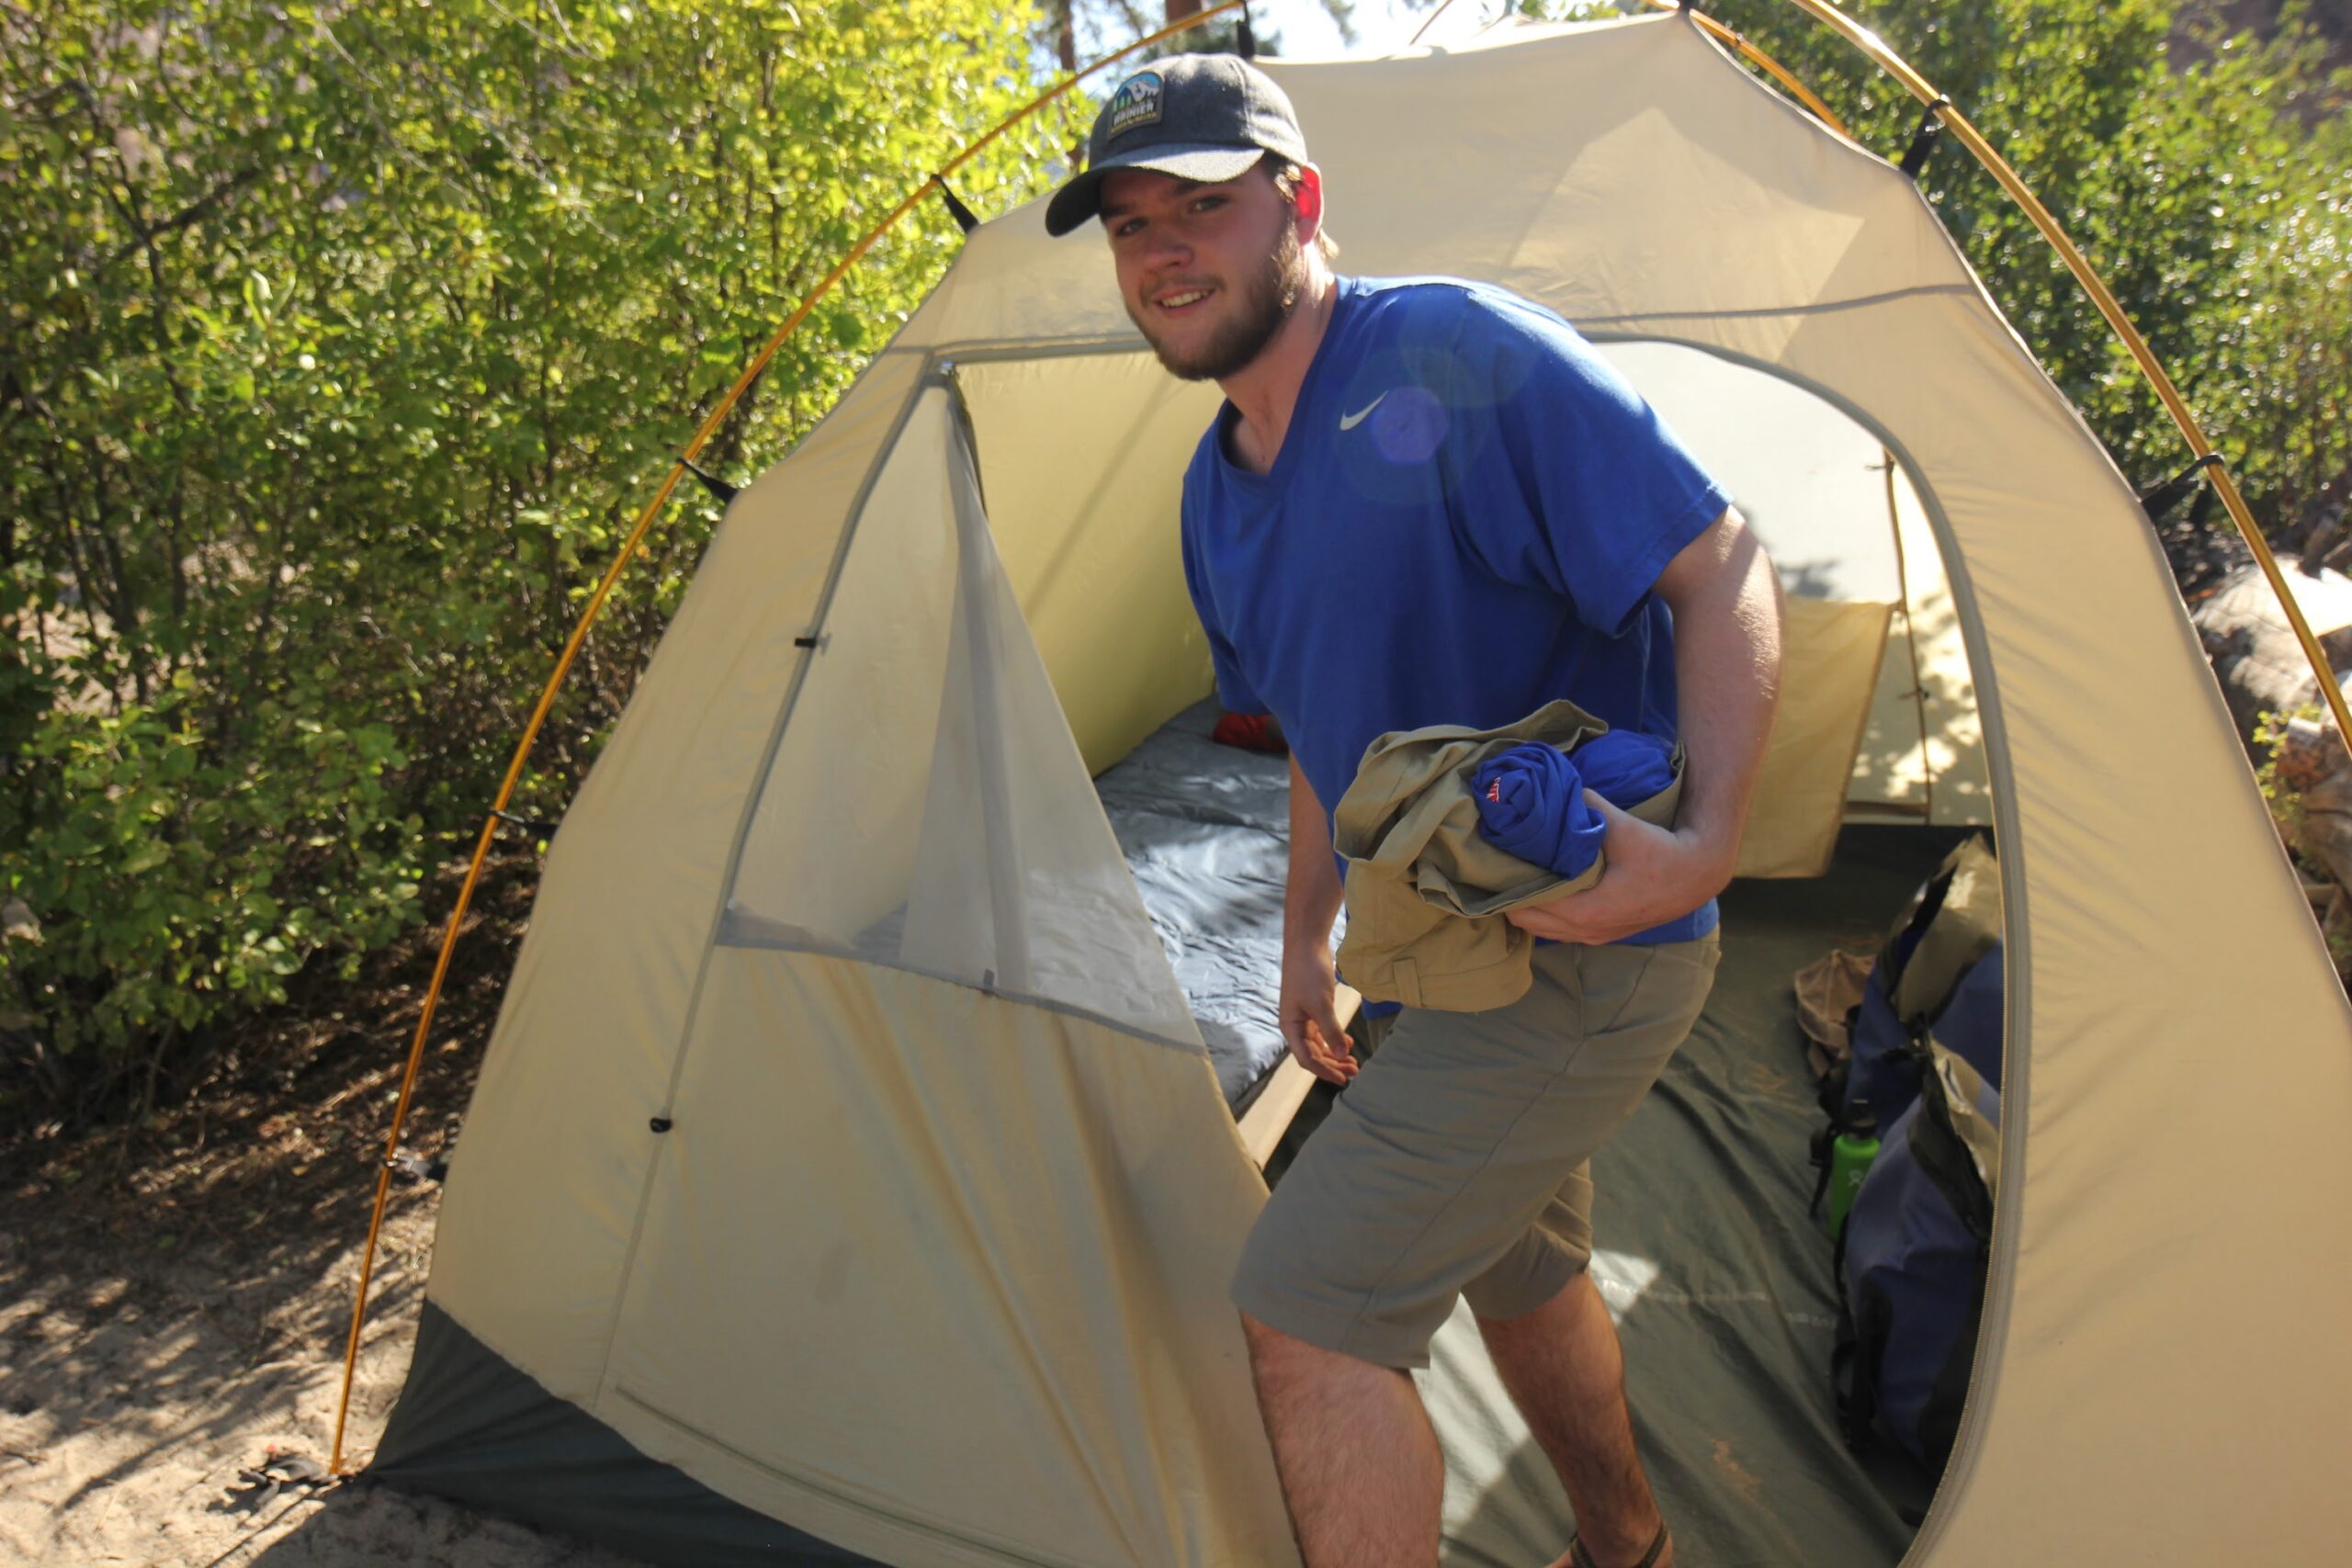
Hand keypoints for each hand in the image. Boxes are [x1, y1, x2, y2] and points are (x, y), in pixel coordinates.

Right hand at [1279, 938, 1357, 1084]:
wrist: (1307, 944)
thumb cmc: (1309, 973)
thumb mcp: (1322, 1004)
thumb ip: (1332, 1031)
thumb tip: (1344, 1055)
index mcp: (1291, 1027)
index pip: (1307, 1059)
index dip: (1324, 1071)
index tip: (1343, 1079)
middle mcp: (1295, 1025)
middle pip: (1314, 1054)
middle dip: (1333, 1064)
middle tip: (1355, 1071)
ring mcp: (1304, 1016)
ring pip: (1320, 1044)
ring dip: (1336, 1053)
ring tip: (1354, 1061)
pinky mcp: (1313, 1007)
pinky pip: (1323, 1030)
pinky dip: (1335, 1038)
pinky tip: (1348, 1041)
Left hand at [1504, 792, 1732, 944]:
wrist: (1697, 874)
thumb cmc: (1661, 852)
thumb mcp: (1623, 827)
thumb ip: (1589, 807)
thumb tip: (1561, 788)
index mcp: (1586, 911)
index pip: (1527, 908)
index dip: (1507, 889)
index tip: (1494, 866)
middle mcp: (1586, 932)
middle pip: (1528, 923)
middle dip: (1511, 899)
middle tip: (1501, 869)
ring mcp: (1596, 937)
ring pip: (1544, 931)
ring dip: (1528, 909)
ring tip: (1517, 879)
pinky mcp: (1604, 934)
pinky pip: (1561, 932)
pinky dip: (1546, 916)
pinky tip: (1543, 891)